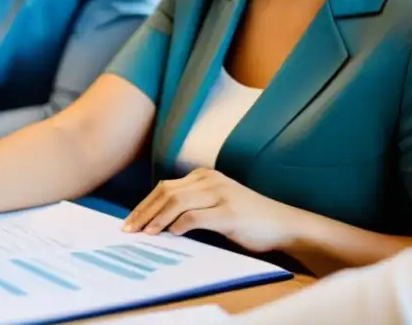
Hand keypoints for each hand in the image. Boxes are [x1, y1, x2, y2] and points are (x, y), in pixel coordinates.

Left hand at [123, 168, 298, 253]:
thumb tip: (160, 221)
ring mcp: (220, 194)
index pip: (165, 187)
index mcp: (205, 176)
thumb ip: (193, 206)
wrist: (283, 224)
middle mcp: (210, 180)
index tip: (130, 221)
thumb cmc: (249, 219)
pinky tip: (168, 235)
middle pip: (166, 192)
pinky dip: (178, 225)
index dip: (144, 204)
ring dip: (156, 219)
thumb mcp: (218, 205)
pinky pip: (195, 217)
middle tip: (128, 229)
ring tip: (144, 234)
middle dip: (144, 212)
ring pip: (177, 202)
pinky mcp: (229, 213)